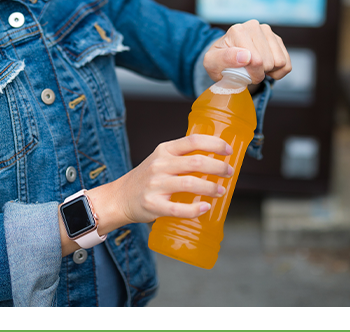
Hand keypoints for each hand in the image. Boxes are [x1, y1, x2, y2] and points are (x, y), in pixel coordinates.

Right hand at [90, 134, 233, 229]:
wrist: (120, 197)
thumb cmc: (147, 178)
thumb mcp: (160, 159)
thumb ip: (181, 157)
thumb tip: (215, 160)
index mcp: (164, 150)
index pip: (193, 141)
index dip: (214, 144)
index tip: (228, 150)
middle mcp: (160, 165)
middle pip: (196, 162)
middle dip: (218, 167)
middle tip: (229, 172)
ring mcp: (156, 185)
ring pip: (190, 183)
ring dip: (211, 188)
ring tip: (221, 191)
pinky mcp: (153, 205)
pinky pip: (178, 209)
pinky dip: (195, 209)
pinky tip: (205, 208)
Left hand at [203, 20, 291, 84]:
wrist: (226, 58)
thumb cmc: (218, 61)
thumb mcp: (212, 63)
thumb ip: (224, 59)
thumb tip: (246, 56)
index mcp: (237, 30)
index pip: (255, 59)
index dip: (251, 74)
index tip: (241, 74)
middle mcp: (254, 26)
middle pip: (268, 62)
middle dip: (258, 73)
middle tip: (246, 70)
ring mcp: (268, 31)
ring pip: (280, 62)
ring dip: (268, 71)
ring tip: (254, 67)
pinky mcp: (277, 40)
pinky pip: (287, 64)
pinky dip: (278, 72)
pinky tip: (265, 68)